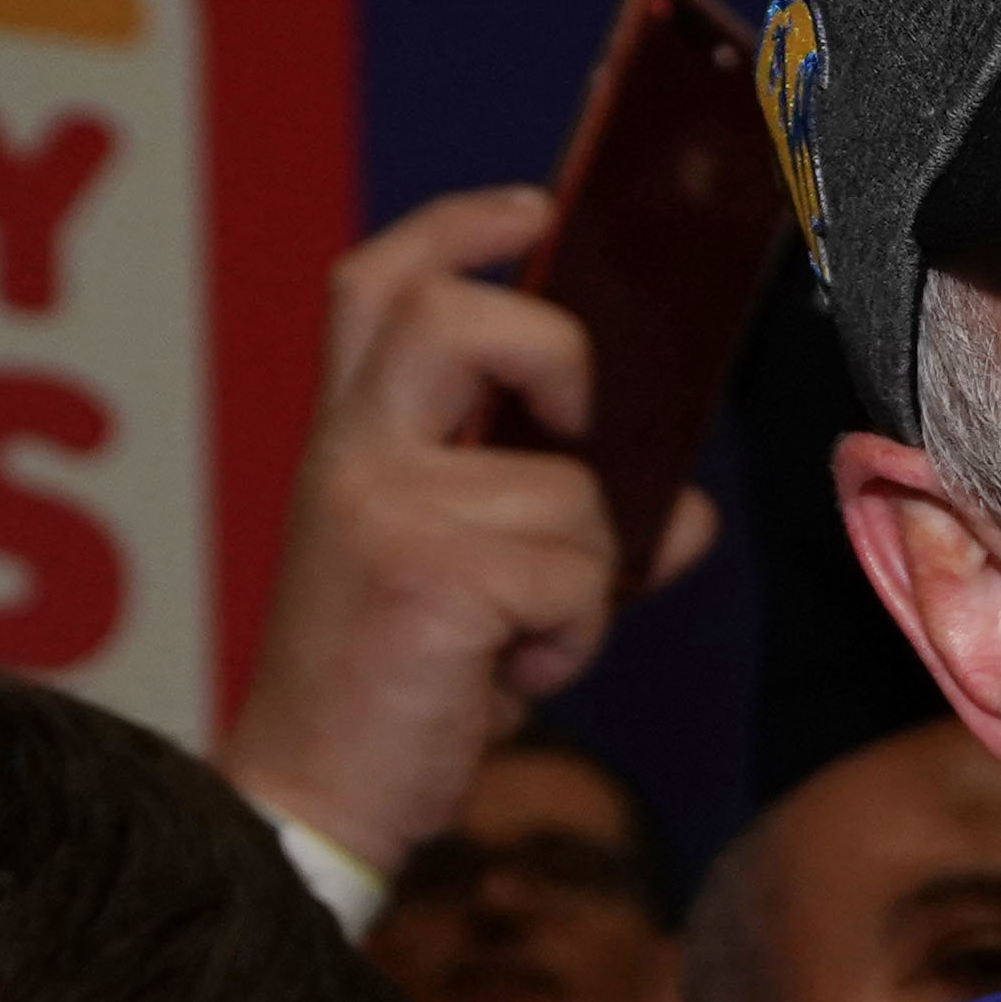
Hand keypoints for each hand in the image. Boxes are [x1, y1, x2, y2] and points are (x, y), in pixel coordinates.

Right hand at [219, 187, 720, 877]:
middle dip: (556, 358)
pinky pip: (576, 576)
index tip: (535, 206)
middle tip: (579, 428)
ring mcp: (380, 506)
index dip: (457, 227)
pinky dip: (574, 637)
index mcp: (350, 437)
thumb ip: (573, 532)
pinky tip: (513, 671)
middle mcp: (351, 452)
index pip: (379, 284)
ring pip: (570, 492)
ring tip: (520, 634)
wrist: (316, 795)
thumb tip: (684, 514)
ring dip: (582, 579)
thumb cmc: (396, 685)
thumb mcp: (479, 588)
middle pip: (458, 319)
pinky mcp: (427, 574)